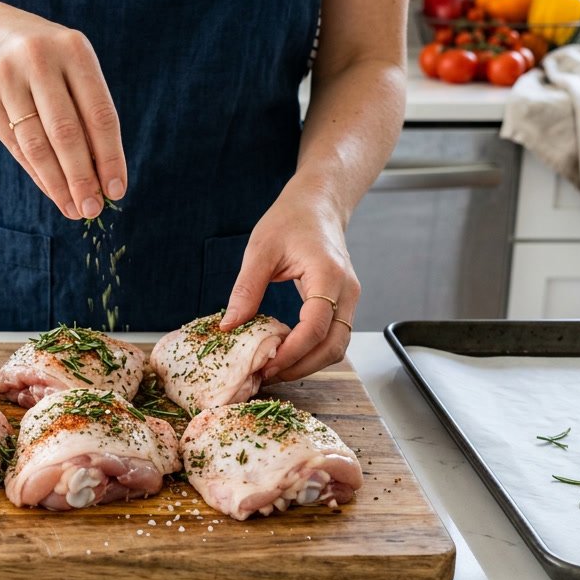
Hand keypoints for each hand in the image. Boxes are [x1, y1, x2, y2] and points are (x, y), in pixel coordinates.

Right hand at [0, 0, 126, 218]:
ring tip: (73, 208)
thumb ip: (86, 108)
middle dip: (82, 177)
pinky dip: (37, 173)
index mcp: (73, 49)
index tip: (116, 189)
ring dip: (58, 183)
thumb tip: (103, 172)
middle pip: (67, 133)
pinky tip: (52, 191)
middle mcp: (39, 60)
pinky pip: (15, 145)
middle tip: (93, 209)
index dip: (110, 156)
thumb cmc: (40, 56)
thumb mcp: (68, 64)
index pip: (99, 113)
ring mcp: (7, 78)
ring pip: (37, 144)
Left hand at [220, 188, 359, 380]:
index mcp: (329, 275)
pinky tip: (286, 353)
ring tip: (274, 368)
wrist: (318, 205)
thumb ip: (246, 289)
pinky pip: (334, 337)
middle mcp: (347, 291)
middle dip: (301, 367)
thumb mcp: (260, 250)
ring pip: (338, 347)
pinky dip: (313, 352)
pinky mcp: (344, 303)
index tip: (265, 364)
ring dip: (309, 364)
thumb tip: (229, 326)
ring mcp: (350, 298)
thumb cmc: (291, 219)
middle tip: (267, 374)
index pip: (316, 327)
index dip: (292, 352)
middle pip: (334, 346)